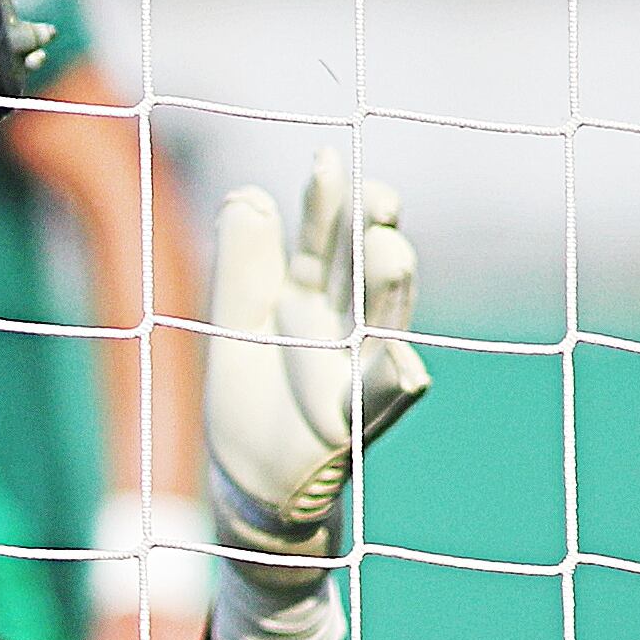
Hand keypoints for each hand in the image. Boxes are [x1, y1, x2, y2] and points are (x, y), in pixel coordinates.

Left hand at [205, 150, 427, 639]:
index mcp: (311, 298)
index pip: (325, 240)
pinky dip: (396, 378)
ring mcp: (356, 370)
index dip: (328, 202)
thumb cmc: (251, 397)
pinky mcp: (355, 420)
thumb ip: (243, 263)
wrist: (247, 480)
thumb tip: (249, 194)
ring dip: (389, 286)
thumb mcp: (236, 319)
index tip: (327, 158)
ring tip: (388, 249)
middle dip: (372, 233)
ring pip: (383, 320)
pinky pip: (384, 398)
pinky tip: (403, 360)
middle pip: (365, 270)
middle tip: (376, 197)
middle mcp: (343, 326)